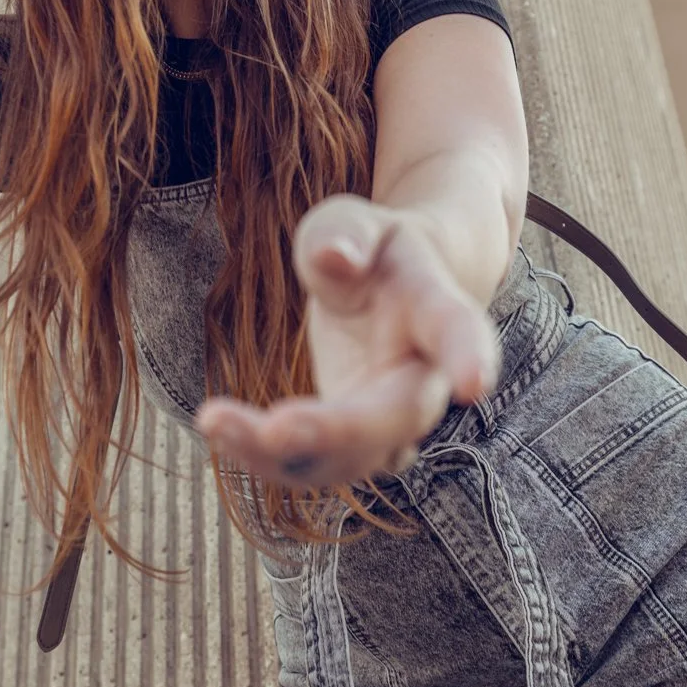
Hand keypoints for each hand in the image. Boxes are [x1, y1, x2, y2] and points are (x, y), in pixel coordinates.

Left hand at [194, 195, 500, 488]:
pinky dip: (263, 455)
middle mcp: (424, 376)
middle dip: (339, 431)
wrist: (396, 287)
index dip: (468, 356)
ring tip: (214, 420)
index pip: (457, 329)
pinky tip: (217, 426)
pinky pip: (314, 465)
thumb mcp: (354, 220)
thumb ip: (346, 233)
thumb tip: (336, 257)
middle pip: (397, 417)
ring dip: (280, 454)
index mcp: (435, 305)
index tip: (473, 385)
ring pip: (350, 459)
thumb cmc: (373, 248)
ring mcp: (392, 421)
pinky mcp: (354, 444)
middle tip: (276, 427)